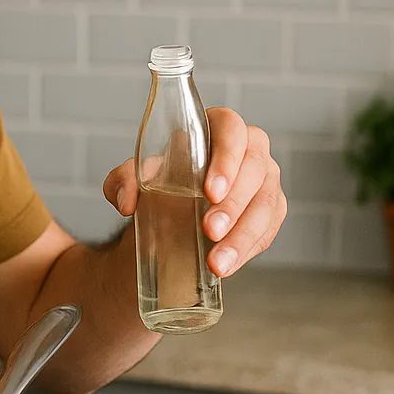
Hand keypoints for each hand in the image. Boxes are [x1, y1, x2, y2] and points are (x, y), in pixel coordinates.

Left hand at [102, 107, 285, 277]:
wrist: (167, 218)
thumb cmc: (158, 184)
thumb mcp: (133, 179)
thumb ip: (122, 181)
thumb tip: (127, 202)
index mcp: (216, 128)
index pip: (231, 129)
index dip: (226, 158)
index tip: (209, 192)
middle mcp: (249, 150)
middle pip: (255, 168)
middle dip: (234, 203)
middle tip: (209, 230)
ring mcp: (264, 181)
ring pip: (267, 204)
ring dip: (243, 235)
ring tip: (216, 262)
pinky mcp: (271, 212)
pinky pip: (268, 230)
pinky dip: (246, 250)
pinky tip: (227, 265)